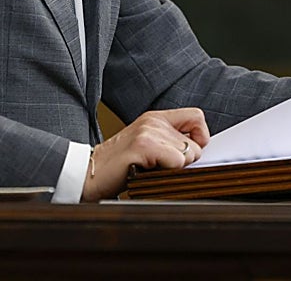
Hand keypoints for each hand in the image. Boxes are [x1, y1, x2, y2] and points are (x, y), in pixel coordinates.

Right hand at [81, 108, 208, 201]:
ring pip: (188, 155)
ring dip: (174, 169)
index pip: (197, 116)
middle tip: (161, 167)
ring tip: (152, 169)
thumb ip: (170, 141)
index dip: (200, 137)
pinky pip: (176, 162)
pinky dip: (167, 172)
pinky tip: (147, 171)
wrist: (90, 173)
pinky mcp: (143, 145)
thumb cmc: (120, 166)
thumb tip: (199, 152)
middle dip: (185, 162)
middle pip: (196, 144)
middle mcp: (153, 121)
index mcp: (155, 118)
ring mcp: (148, 131)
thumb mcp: (147, 145)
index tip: (189, 154)